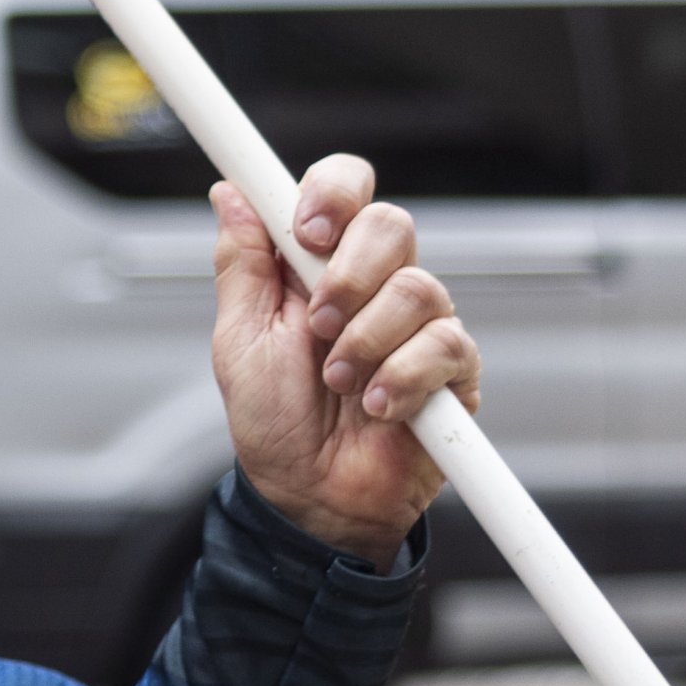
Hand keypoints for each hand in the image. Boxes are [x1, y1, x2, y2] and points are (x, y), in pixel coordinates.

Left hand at [209, 155, 479, 561]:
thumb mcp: (239, 341)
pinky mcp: (455, 370)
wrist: (310, 496)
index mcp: (323, 265)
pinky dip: (402, 379)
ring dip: (365, 341)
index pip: (346, 189)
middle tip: (318, 326)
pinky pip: (445, 346)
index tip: (308, 230)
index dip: (334, 191)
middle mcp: (377, 284)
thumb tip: (231, 193)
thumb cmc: (276, 421)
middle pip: (391, 224)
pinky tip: (378, 407)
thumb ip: (241, 265)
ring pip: (419, 288)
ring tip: (340, 384)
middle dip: (348, 276)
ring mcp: (421, 324)